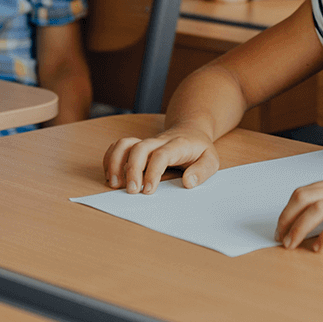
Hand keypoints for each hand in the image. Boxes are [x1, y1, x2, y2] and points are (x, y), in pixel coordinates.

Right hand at [103, 126, 218, 192]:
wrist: (191, 130)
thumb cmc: (199, 149)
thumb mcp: (211, 160)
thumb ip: (202, 171)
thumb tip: (188, 182)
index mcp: (178, 145)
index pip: (162, 155)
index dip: (153, 172)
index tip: (148, 190)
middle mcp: (159, 141)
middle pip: (139, 148)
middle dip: (132, 169)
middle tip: (132, 191)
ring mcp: (146, 142)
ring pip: (125, 144)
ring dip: (116, 162)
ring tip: (114, 184)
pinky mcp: (137, 145)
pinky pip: (118, 146)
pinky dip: (110, 159)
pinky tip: (111, 176)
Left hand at [274, 177, 322, 252]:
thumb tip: (314, 220)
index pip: (303, 192)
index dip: (287, 210)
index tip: (281, 228)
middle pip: (303, 197)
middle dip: (286, 219)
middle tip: (281, 238)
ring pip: (317, 210)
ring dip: (299, 229)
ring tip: (293, 246)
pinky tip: (319, 249)